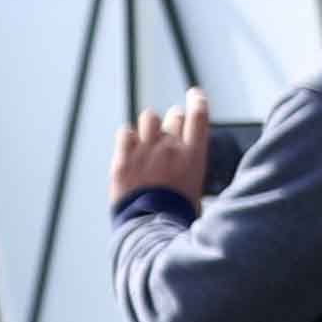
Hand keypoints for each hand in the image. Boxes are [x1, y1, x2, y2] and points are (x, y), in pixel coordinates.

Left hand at [113, 87, 213, 205]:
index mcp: (194, 154)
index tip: (195, 94)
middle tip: (169, 133)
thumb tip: (187, 152)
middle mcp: (170, 147)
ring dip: (150, 124)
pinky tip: (130, 146)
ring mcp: (145, 151)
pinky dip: (128, 137)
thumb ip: (191, 162)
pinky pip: (124, 133)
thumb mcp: (197, 184)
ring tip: (148, 137)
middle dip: (173, 121)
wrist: (151, 227)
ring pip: (149, 118)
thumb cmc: (177, 212)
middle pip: (174, 116)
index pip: (199, 115)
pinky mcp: (123, 159)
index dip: (198, 100)